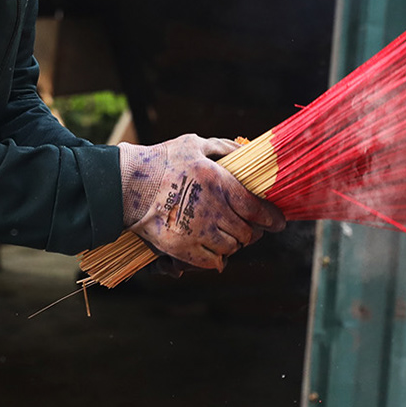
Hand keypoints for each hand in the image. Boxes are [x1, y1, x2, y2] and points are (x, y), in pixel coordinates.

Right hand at [118, 136, 286, 270]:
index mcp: (219, 183)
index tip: (279, 222)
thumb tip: (248, 152)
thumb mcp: (194, 144)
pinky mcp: (182, 249)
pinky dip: (217, 258)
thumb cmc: (162, 161)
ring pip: (232, 247)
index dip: (273, 218)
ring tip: (227, 235)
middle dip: (252, 231)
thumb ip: (224, 149)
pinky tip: (213, 249)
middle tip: (249, 228)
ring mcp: (197, 232)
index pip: (257, 209)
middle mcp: (212, 210)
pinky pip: (213, 262)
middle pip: (247, 232)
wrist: (127, 185)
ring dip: (233, 243)